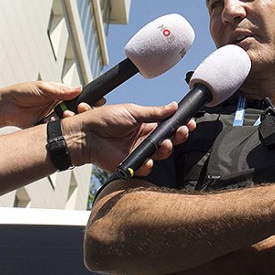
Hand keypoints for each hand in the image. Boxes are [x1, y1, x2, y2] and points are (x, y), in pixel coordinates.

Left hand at [0, 81, 88, 131]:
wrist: (4, 107)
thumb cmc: (21, 92)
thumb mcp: (42, 88)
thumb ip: (60, 91)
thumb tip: (79, 89)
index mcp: (60, 94)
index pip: (79, 97)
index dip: (88, 100)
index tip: (98, 102)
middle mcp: (59, 106)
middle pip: (77, 111)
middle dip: (82, 111)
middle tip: (82, 110)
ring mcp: (54, 118)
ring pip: (69, 122)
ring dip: (71, 121)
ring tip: (67, 117)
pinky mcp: (47, 128)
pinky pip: (58, 130)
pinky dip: (60, 129)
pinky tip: (59, 127)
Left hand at [65, 102, 193, 173]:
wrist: (85, 134)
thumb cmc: (103, 119)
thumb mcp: (132, 111)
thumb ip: (154, 112)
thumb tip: (173, 106)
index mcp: (145, 124)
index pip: (167, 125)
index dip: (179, 124)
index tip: (188, 122)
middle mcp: (143, 138)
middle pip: (168, 140)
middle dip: (178, 136)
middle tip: (182, 131)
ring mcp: (137, 152)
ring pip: (160, 154)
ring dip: (167, 149)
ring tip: (165, 143)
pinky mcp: (130, 164)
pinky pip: (145, 167)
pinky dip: (149, 164)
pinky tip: (148, 158)